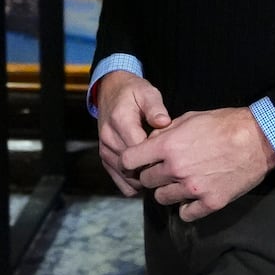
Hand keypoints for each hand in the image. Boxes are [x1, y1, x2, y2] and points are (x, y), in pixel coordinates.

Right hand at [94, 70, 170, 196]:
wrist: (110, 92)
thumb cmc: (132, 92)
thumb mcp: (147, 92)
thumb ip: (155, 107)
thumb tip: (164, 121)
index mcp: (120, 120)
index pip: (138, 149)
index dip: (156, 155)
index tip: (170, 154)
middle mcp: (108, 137)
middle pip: (132, 166)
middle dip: (152, 169)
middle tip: (168, 165)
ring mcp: (105, 149)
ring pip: (126, 177)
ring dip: (144, 178)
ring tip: (159, 169)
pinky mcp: (104, 158)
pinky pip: (120, 181)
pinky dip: (134, 183)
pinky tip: (147, 174)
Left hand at [120, 107, 274, 221]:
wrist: (259, 140)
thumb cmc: (226, 124)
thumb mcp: (191, 118)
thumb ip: (166, 131)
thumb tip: (150, 141)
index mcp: (168, 145)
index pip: (130, 160)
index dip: (131, 161)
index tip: (137, 162)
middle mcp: (176, 169)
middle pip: (146, 181)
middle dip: (152, 175)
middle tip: (165, 170)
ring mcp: (193, 188)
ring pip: (162, 198)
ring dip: (168, 191)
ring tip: (180, 182)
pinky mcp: (210, 202)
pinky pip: (186, 213)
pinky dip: (187, 207)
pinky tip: (194, 197)